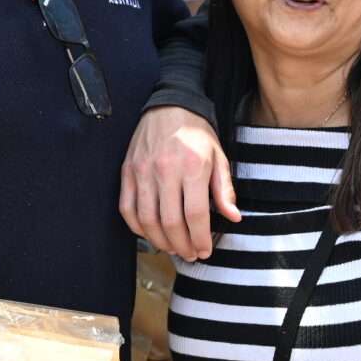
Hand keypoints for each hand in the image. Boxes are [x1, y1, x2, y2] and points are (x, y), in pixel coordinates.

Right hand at [120, 106, 237, 259]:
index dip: (201, 239)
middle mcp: (165, 171)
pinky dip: (137, 227)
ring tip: (172, 248)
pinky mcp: (127, 172)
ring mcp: (142, 172)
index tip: (205, 250)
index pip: (196, 215)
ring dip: (160, 241)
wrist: (170, 106)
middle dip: (182, 245)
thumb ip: (224, 190)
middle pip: (171, 222)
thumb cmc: (197, 133)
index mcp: (192, 167)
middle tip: (190, 254)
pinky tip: (150, 233)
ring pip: (147, 219)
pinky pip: (127, 208)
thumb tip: (233, 217)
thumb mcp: (219, 157)